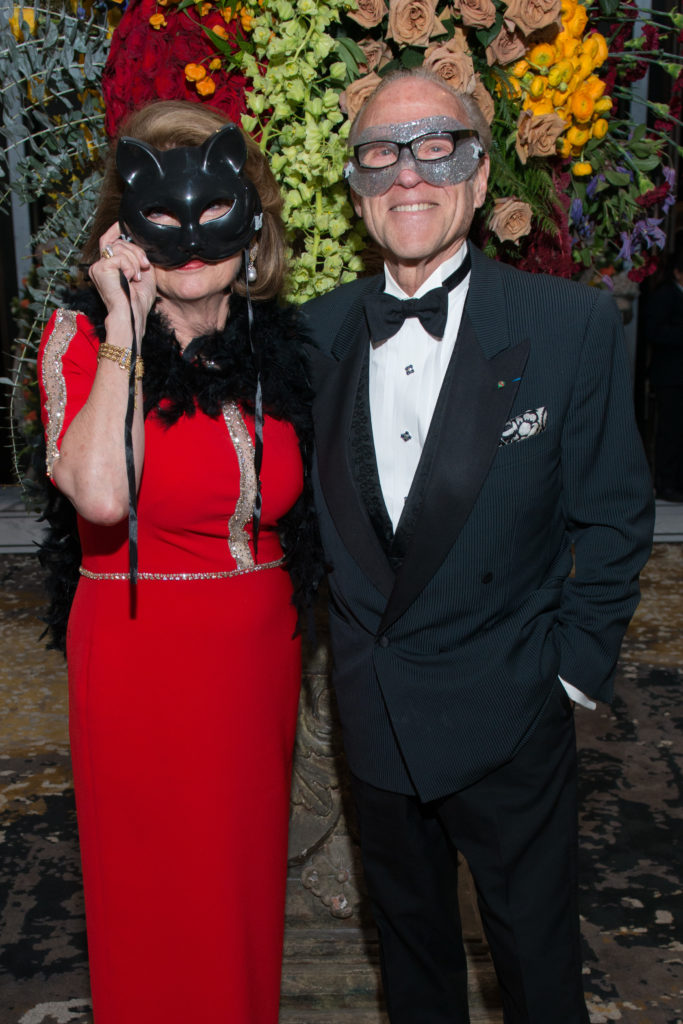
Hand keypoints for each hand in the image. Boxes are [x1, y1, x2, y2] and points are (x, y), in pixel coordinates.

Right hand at [89, 223, 156, 338]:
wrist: (133, 314)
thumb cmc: (138, 300)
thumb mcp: (144, 273)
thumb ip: (139, 257)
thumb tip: (141, 242)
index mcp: (109, 266)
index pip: (109, 239)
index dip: (116, 229)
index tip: (126, 224)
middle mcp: (100, 265)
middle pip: (118, 241)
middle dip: (137, 251)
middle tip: (145, 266)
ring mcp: (98, 267)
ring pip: (119, 247)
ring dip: (135, 260)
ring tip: (137, 276)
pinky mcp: (100, 269)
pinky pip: (120, 256)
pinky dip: (131, 266)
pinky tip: (131, 278)